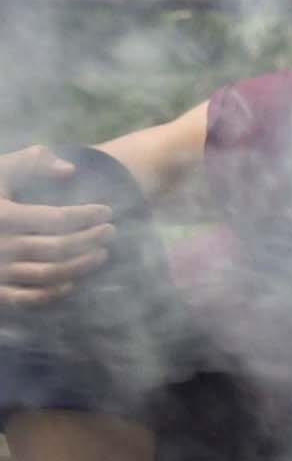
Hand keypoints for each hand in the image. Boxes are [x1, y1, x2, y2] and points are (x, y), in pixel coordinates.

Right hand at [0, 146, 115, 305]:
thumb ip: (30, 162)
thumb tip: (70, 170)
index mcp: (2, 215)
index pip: (56, 219)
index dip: (86, 216)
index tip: (107, 211)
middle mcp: (0, 245)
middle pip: (59, 248)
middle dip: (91, 239)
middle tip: (111, 231)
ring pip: (50, 274)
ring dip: (82, 266)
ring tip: (102, 253)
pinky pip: (28, 298)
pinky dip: (54, 293)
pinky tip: (72, 282)